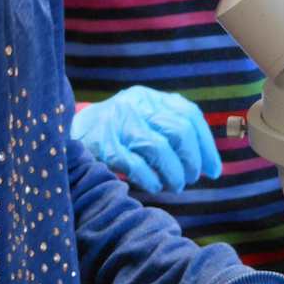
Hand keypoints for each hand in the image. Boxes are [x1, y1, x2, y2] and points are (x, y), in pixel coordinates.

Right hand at [71, 86, 220, 192]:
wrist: (70, 132)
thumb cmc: (118, 133)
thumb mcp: (144, 120)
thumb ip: (173, 132)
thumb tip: (209, 166)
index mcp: (150, 97)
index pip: (189, 115)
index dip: (206, 146)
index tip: (214, 170)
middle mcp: (136, 104)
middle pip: (178, 130)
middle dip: (191, 160)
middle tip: (190, 179)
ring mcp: (118, 122)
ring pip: (159, 148)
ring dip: (173, 173)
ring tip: (174, 185)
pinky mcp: (103, 144)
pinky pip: (136, 165)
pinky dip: (150, 179)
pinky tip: (154, 186)